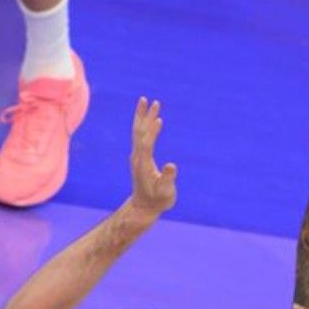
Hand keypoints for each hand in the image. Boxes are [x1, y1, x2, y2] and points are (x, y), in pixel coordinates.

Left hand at [127, 97, 177, 217]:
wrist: (144, 207)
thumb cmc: (157, 201)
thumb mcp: (165, 192)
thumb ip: (168, 179)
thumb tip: (171, 166)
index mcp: (143, 164)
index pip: (146, 143)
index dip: (152, 131)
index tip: (159, 119)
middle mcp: (137, 157)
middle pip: (139, 132)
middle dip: (146, 117)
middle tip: (153, 102)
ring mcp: (137, 156)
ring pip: (137, 132)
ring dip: (142, 116)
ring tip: (145, 101)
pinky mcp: (139, 156)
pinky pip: (139, 136)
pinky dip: (142, 124)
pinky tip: (147, 118)